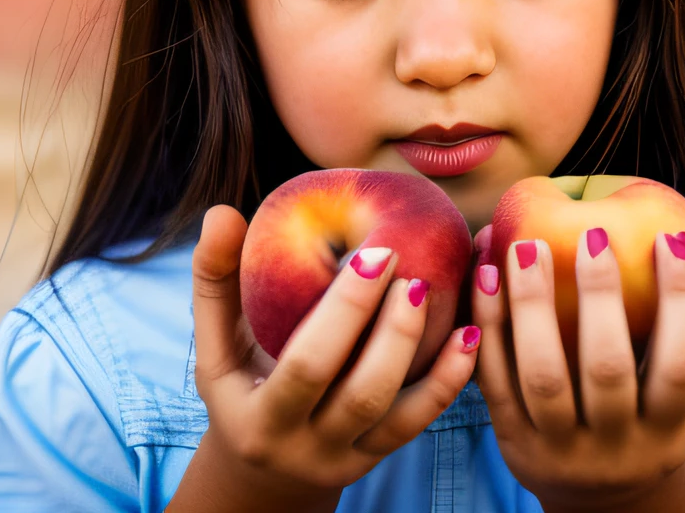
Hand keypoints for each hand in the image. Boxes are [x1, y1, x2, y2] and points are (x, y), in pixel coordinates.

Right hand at [168, 206, 480, 512]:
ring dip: (423, 350)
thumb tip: (221, 213)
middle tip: (413, 269)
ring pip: (395, 410)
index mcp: (258, 419)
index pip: (309, 365)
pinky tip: (469, 334)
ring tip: (437, 291)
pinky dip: (449, 379)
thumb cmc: (239, 383)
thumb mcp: (215, 342)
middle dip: (393, 329)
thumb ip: (214, 279)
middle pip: (361, 392)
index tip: (376, 254)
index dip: (348, 311)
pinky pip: (418, 422)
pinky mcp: (376, 460)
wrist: (261, 471)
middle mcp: (304, 448)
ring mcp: (345, 460)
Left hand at [470, 225, 684, 512]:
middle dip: (600, 297)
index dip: (682, 302)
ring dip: (531, 306)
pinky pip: (494, 379)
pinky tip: (486, 275)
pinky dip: (488, 326)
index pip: (683, 366)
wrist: (597, 499)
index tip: (669, 237)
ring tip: (526, 246)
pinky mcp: (511, 439)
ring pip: (543, 376)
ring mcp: (558, 446)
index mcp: (670, 429)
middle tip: (591, 233)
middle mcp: (616, 444)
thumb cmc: (656, 417)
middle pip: (608, 369)